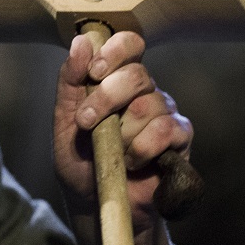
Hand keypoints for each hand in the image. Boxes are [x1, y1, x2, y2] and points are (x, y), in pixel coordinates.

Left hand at [53, 30, 192, 228]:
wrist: (96, 203)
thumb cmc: (80, 161)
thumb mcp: (64, 121)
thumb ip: (70, 81)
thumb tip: (80, 41)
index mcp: (117, 80)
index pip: (129, 45)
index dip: (114, 52)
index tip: (94, 72)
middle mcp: (145, 92)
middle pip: (137, 74)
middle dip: (106, 97)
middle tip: (87, 123)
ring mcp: (165, 113)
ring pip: (149, 105)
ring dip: (121, 132)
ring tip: (112, 151)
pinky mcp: (180, 139)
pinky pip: (166, 131)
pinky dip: (142, 149)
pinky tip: (132, 162)